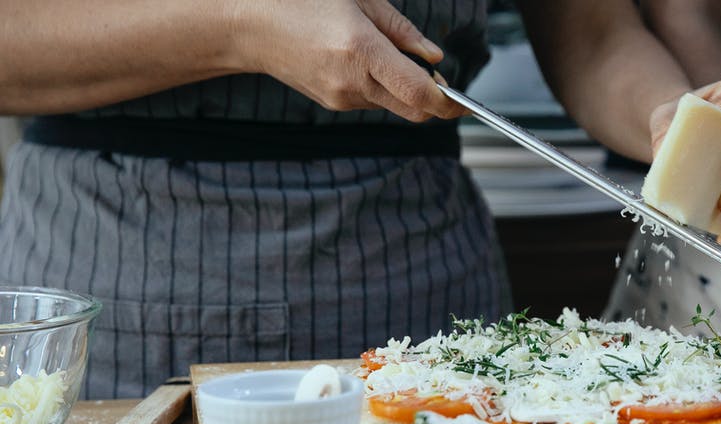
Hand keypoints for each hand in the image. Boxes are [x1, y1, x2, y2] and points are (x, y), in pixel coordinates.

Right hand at [234, 0, 465, 120]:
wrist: (249, 27)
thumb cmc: (301, 2)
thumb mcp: (358, 0)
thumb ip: (401, 30)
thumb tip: (434, 57)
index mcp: (361, 50)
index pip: (420, 93)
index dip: (450, 102)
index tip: (466, 101)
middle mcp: (353, 81)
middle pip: (414, 111)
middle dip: (436, 102)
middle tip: (441, 80)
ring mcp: (342, 98)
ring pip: (395, 105)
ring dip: (406, 89)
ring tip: (383, 53)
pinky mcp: (334, 104)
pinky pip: (374, 102)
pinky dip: (383, 88)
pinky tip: (362, 62)